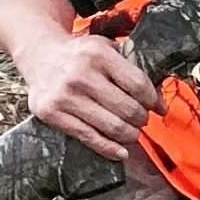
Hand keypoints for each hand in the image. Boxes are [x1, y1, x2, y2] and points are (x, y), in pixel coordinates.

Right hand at [15, 26, 159, 158]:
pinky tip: (121, 152)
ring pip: (112, 127)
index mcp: (98, 54)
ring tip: (132, 133)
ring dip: (130, 135)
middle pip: (127, 109)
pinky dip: (110, 149)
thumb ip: (129, 68)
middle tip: (142, 120)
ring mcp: (65, 96)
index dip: (153, 100)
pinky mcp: (53, 113)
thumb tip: (158, 101)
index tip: (159, 108)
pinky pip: (89, 138)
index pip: (138, 85)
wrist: (40, 56)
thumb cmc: (80, 55)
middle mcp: (81, 75)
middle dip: (142, 119)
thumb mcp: (105, 47)